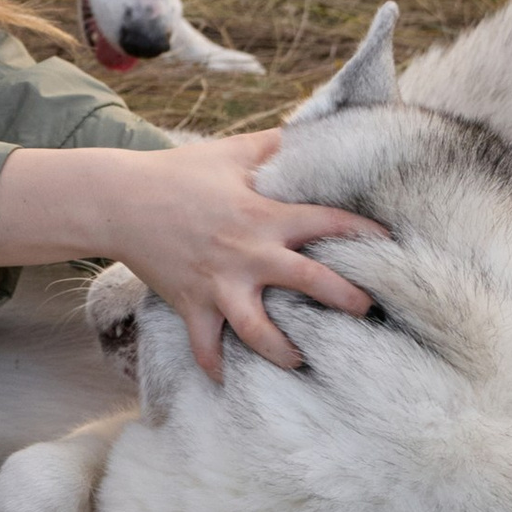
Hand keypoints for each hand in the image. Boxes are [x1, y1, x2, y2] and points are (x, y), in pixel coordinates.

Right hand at [0, 133, 383, 381]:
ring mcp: (219, 285)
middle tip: (368, 311)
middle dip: (346, 300)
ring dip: (285, 350)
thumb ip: (276, 145)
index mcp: (264, 215)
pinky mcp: (191, 304)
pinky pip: (206, 346)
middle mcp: (248, 254)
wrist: (119, 200)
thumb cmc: (178, 172)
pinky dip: (216, 365)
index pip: (327, 222)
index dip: (364, 231)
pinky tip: (229, 381)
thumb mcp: (231, 152)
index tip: (392, 243)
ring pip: (260, 330)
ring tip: (304, 360)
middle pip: (310, 282)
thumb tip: (315, 130)